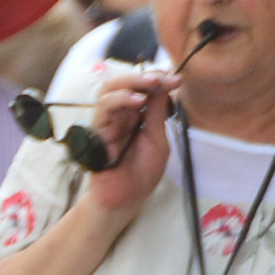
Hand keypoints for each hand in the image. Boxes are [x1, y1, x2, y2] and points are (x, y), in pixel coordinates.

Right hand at [79, 62, 181, 222]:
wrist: (127, 197)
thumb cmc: (142, 173)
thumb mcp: (158, 139)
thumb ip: (157, 114)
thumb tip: (164, 86)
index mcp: (136, 115)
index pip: (143, 88)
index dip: (158, 80)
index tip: (176, 80)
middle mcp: (120, 114)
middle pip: (124, 82)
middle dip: (145, 76)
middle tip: (163, 79)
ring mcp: (108, 121)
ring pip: (110, 89)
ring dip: (131, 82)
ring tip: (151, 85)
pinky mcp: (97, 130)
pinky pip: (103, 108)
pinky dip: (120, 99)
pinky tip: (137, 101)